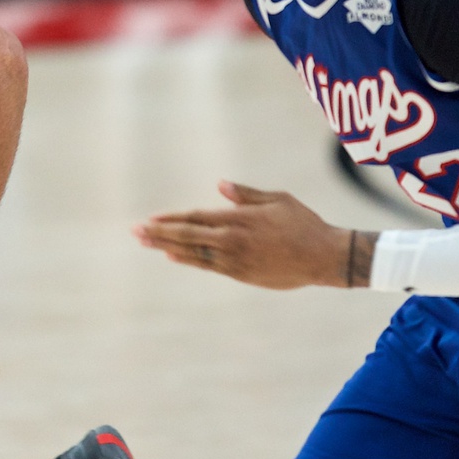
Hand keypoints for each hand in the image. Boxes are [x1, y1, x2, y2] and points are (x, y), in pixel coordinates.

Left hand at [135, 181, 358, 288]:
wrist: (323, 257)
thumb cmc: (304, 224)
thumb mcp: (277, 200)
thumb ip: (246, 195)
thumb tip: (220, 185)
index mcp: (238, 219)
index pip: (195, 218)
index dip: (171, 219)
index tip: (150, 219)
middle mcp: (231, 239)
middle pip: (186, 235)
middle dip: (158, 233)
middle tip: (134, 232)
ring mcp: (233, 259)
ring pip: (192, 252)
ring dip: (166, 247)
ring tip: (145, 243)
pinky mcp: (240, 273)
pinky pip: (207, 265)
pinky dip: (188, 260)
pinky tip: (172, 256)